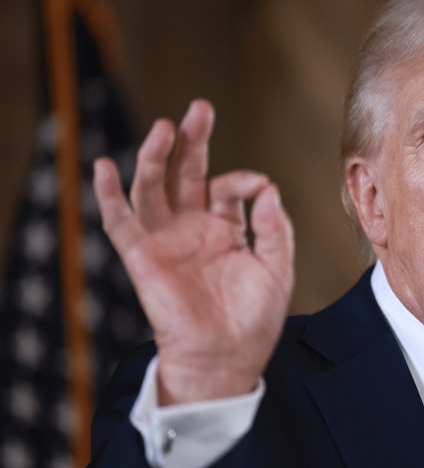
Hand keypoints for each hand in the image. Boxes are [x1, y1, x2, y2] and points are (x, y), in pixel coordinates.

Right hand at [94, 100, 293, 404]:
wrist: (228, 357)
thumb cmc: (254, 317)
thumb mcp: (277, 267)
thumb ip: (276, 227)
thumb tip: (269, 187)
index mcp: (225, 228)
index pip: (227, 187)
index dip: (242, 179)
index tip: (257, 186)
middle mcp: (192, 227)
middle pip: (185, 173)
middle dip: (191, 141)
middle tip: (199, 109)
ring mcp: (166, 240)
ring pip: (152, 188)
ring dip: (154, 156)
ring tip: (164, 128)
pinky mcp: (143, 257)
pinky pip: (119, 222)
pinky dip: (108, 195)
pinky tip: (103, 166)